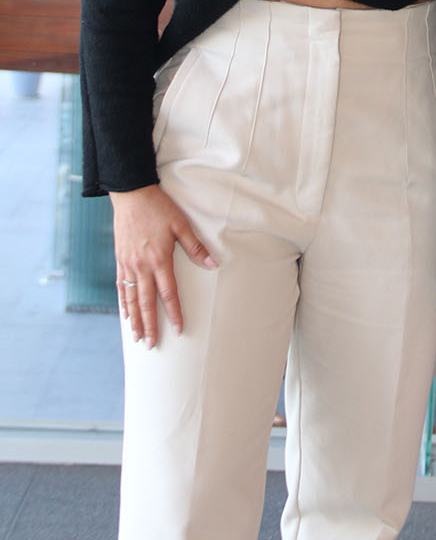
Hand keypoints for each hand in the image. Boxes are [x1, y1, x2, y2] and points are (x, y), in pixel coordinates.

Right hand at [110, 184, 218, 347]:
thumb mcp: (181, 224)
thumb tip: (213, 263)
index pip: (168, 293)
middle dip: (150, 325)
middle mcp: (142, 266)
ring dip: (135, 320)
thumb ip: (195, 246)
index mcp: (159, 259)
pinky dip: (123, 303)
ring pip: (132, 298)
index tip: (178, 329)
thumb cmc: (158, 208)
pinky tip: (125, 314)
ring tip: (137, 337)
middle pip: (147, 302)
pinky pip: (121, 286)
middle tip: (152, 345)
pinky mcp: (120, 260)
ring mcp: (128, 264)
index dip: (174, 312)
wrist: (131, 194)